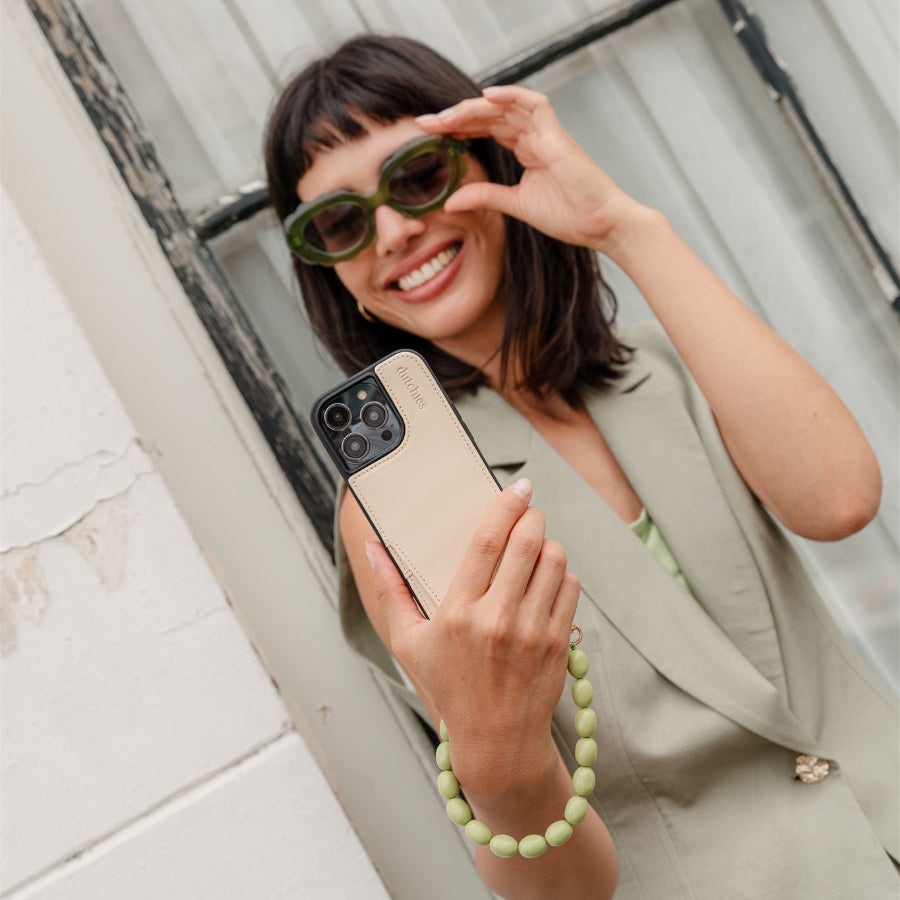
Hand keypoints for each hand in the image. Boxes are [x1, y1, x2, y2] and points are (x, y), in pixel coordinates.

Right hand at [366, 478, 580, 797]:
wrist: (496, 741)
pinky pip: (570, 587)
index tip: (518, 487)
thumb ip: (390, 591)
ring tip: (534, 550)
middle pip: (527, 543)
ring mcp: (533, 632)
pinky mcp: (559, 643)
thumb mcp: (408, 643)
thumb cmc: (448, 688)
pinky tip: (545, 581)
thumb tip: (373, 548)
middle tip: (527, 512)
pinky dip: (561, 574)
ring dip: (547, 545)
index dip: (505, 506)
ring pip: (555, 560)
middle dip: (531, 517)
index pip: (487, 542)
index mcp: (458, 613)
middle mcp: (497, 620)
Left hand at [415, 84, 641, 249]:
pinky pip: (536, 105)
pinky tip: (486, 96)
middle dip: (457, 116)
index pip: (487, 128)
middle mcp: (535, 137)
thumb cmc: (570, 215)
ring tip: (445, 116)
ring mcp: (547, 134)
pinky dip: (512, 96)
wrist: (602, 226)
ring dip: (474, 107)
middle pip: (491, 114)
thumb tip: (450, 202)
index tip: (431, 134)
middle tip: (426, 123)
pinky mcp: (558, 138)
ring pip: (506, 106)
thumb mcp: (516, 206)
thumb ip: (486, 196)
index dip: (459, 127)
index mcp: (526, 150)